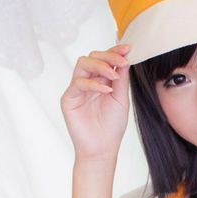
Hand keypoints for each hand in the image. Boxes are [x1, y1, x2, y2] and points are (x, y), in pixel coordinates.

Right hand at [60, 44, 132, 162]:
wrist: (102, 149)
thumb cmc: (112, 127)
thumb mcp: (121, 99)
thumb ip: (122, 79)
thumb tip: (125, 58)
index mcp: (100, 81)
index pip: (104, 59)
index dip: (114, 51)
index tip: (127, 49)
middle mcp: (87, 82)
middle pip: (92, 57)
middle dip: (108, 56)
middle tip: (122, 61)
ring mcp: (77, 90)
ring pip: (82, 64)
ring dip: (100, 66)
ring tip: (113, 76)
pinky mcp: (69, 99)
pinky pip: (78, 83)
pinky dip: (93, 84)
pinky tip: (106, 90)